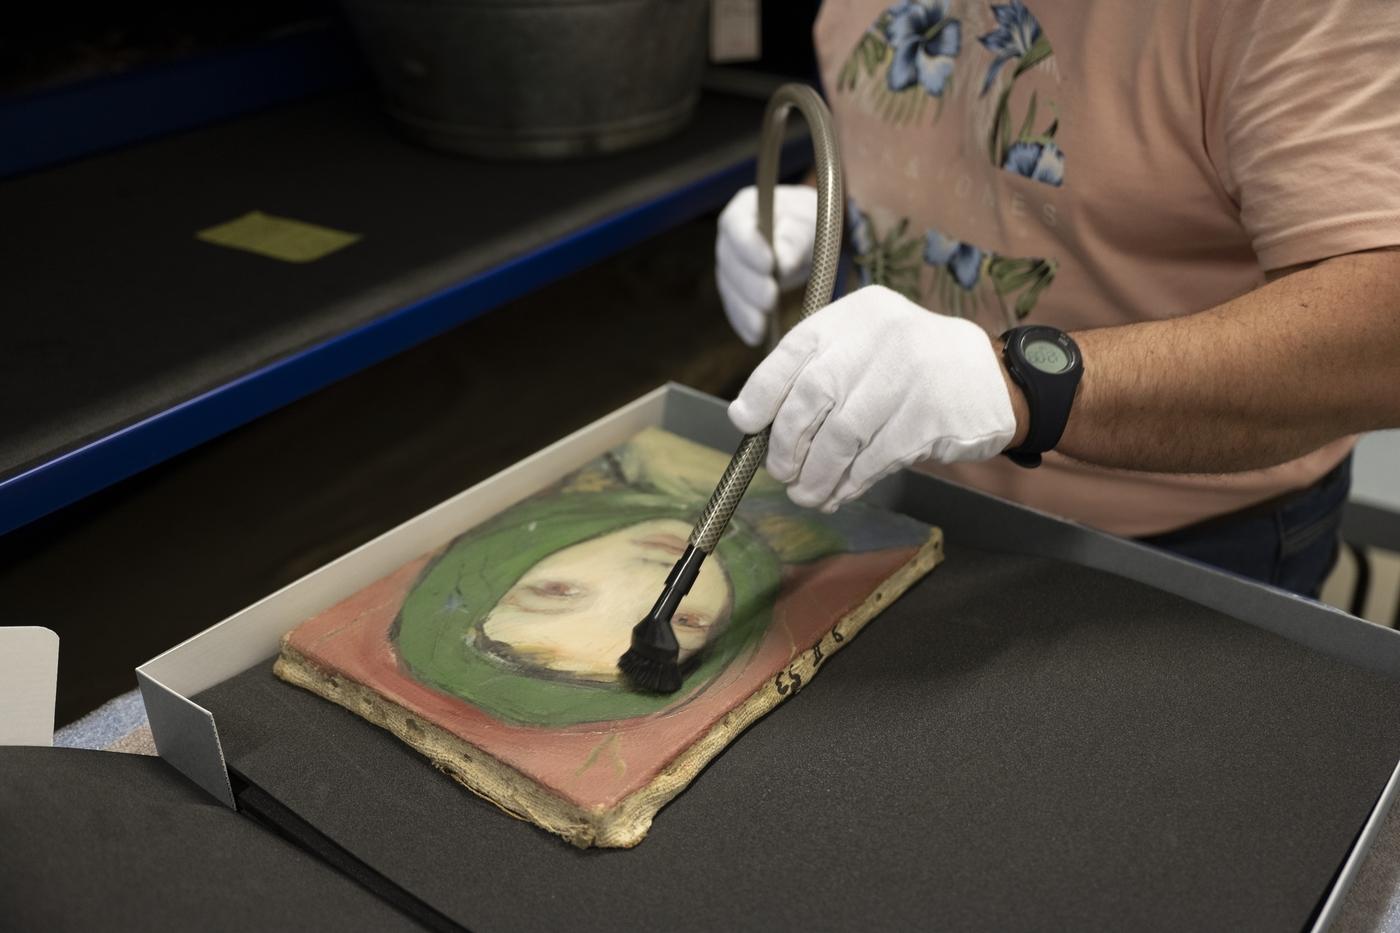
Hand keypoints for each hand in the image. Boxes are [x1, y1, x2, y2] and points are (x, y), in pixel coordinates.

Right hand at [715, 184, 818, 346]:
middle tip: (770, 299)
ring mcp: (729, 266)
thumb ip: (795, 237)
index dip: (749, 247)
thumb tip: (782, 263)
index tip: (769, 265)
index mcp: (744, 210)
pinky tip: (755, 337)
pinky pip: (735, 307)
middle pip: (731, 263)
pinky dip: (745, 323)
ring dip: (745, 310)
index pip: (737, 227)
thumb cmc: (807, 221)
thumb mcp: (809, 221)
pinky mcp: (735, 290)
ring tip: (761, 327)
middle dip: (750, 284)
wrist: (805, 237)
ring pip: (730, 289)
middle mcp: (730, 239)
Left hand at [729, 285, 1018, 511]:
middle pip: (812, 395)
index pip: (794, 349)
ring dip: (816, 473)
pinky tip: (841, 491)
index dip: (762, 391)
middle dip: (787, 442)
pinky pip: (874, 458)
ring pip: (841, 435)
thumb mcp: (867, 349)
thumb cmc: (913, 370)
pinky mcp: (930, 416)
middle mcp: (881, 337)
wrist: (995, 379)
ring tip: (807, 492)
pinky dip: (850, 481)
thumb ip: (819, 373)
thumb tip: (757, 421)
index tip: (746, 423)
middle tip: (781, 471)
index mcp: (856, 315)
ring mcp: (909, 375)